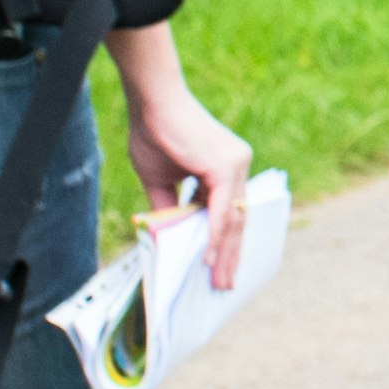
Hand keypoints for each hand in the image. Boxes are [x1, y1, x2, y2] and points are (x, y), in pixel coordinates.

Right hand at [122, 72, 256, 289]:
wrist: (151, 102)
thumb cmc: (153, 133)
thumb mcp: (160, 180)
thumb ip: (170, 208)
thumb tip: (169, 238)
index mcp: (226, 169)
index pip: (230, 213)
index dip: (225, 242)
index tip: (219, 268)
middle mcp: (238, 166)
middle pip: (237, 220)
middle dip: (229, 256)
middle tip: (223, 285)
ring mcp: (235, 165)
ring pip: (232, 219)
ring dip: (224, 253)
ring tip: (218, 281)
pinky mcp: (225, 166)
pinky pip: (221, 211)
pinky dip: (214, 236)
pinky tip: (207, 259)